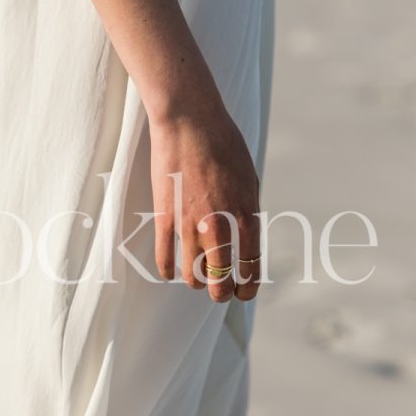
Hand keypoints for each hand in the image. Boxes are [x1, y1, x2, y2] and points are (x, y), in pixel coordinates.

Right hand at [148, 86, 261, 303]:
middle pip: (221, 280)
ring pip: (192, 274)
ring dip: (196, 282)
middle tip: (221, 293)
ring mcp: (189, 223)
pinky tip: (171, 272)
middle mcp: (220, 225)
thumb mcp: (249, 179)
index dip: (248, 288)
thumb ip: (248, 211)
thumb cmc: (224, 144)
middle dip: (222, 293)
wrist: (189, 121)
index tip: (245, 293)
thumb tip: (245, 238)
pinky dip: (168, 270)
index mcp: (246, 215)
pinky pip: (164, 258)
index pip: (251, 268)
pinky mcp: (165, 217)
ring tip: (197, 279)